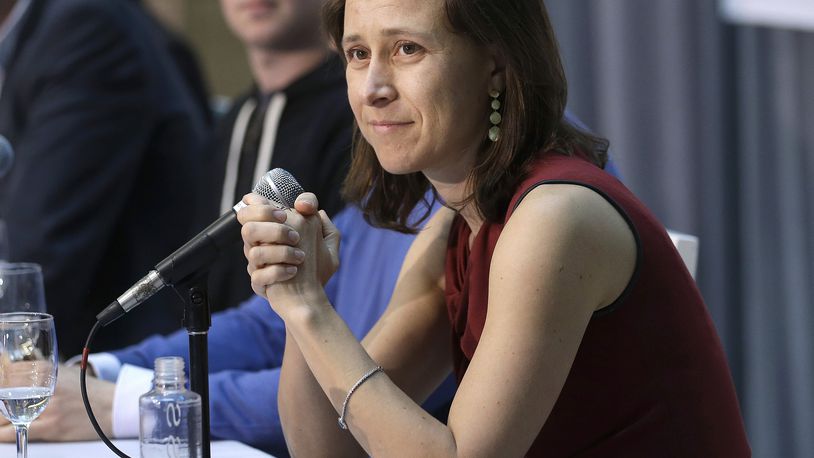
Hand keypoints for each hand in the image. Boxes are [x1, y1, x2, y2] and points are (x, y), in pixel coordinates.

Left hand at [0, 365, 114, 441]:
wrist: (111, 406)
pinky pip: (15, 431)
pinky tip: (2, 432)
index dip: (2, 383)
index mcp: (45, 370)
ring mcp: (47, 407)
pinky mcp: (51, 427)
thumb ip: (38, 372)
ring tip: (3, 419)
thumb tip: (9, 371)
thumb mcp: (63, 373)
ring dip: (1, 419)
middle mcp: (44, 386)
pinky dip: (3, 433)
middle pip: (2, 395)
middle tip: (2, 408)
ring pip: (4, 416)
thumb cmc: (86, 391)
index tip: (3, 390)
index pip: (6, 374)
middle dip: (0, 404)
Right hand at [238, 192, 339, 306]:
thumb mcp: (327, 243)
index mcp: (273, 230)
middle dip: (273, 228)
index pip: (253, 207)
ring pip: (253, 251)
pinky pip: (259, 275)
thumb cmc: (318, 269)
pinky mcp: (258, 283)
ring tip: (301, 258)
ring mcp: (257, 265)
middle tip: (296, 237)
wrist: (311, 299)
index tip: (284, 214)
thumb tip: (307, 206)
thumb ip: (321, 222)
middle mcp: (261, 245)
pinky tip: (293, 272)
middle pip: (247, 226)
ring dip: (281, 252)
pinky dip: (279, 272)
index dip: (262, 206)